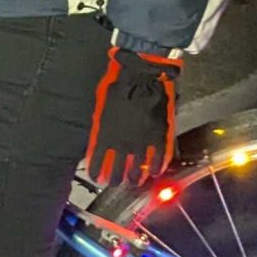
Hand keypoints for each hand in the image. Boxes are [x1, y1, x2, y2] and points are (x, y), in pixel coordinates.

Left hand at [83, 45, 179, 187]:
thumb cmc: (118, 84)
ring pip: (138, 170)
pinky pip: (159, 158)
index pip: (97, 163)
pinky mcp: (159, 137)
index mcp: (104, 136)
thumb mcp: (102, 104)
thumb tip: (99, 135)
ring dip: (135, 178)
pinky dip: (157, 167)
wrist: (141, 74)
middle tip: (115, 183)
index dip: (96, 172)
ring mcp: (142, 143)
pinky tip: (155, 172)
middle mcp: (122, 144)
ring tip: (134, 182)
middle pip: (117, 172)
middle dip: (115, 180)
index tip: (97, 177)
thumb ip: (101, 124)